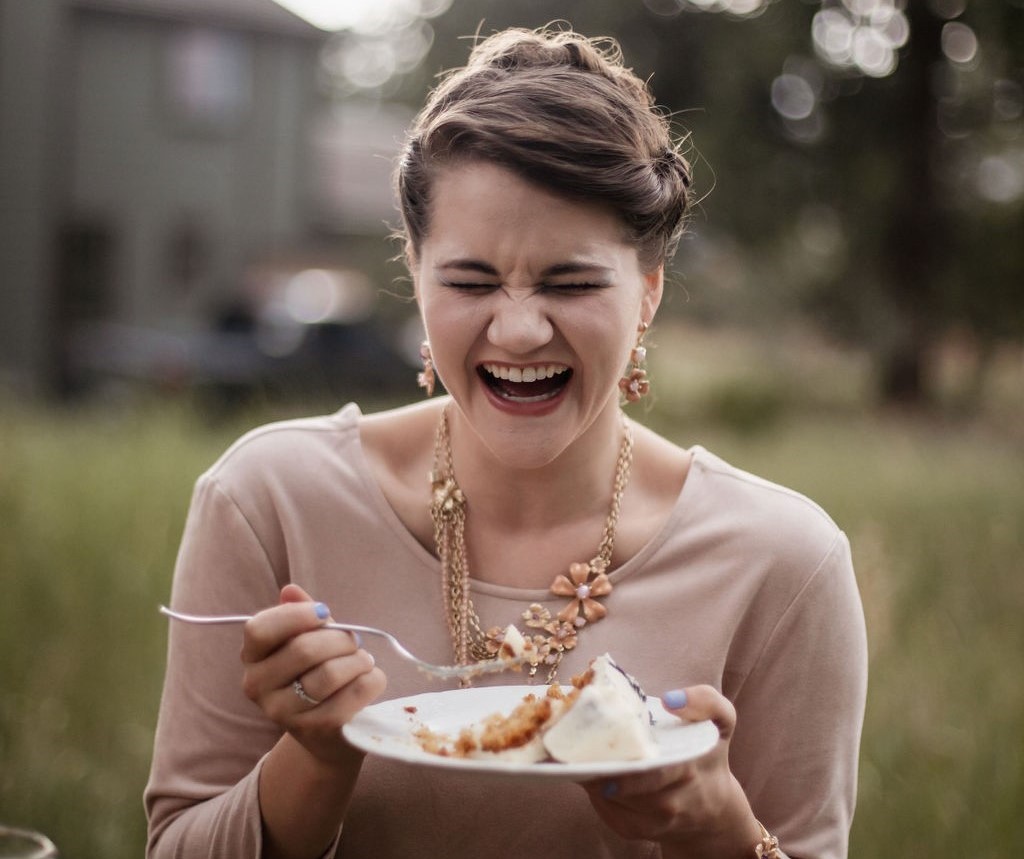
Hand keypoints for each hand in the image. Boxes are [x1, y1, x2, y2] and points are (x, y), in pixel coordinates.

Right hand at [240, 584, 386, 765]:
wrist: (327, 733)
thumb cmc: (315, 673)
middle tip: (353, 641)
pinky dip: (371, 679)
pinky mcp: (317, 730)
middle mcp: (258, 687)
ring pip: (330, 674)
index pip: (259, 630)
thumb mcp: (305, 640)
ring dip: (358, 660)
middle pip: (303, 650)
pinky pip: (355, 693)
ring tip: (363, 660)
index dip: (296, 616)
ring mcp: (284, 713)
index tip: (324, 613)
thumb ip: (300, 614)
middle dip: (339, 639)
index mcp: (251, 657)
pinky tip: (368, 679)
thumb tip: (291, 591)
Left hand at [583, 685, 760, 858]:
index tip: (612, 759)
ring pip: (627, 811)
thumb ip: (706, 701)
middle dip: (611, 779)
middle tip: (586, 762)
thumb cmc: (708, 751)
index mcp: (692, 766)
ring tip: (583, 767)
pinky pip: (622, 824)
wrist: (714, 804)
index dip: (634, 772)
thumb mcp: (720, 720)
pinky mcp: (651, 833)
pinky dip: (604, 807)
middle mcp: (681, 800)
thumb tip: (671, 699)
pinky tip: (593, 785)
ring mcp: (666, 821)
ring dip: (601, 791)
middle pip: (639, 795)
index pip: (661, 773)